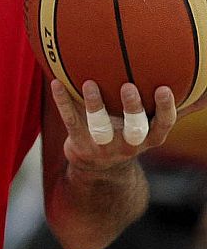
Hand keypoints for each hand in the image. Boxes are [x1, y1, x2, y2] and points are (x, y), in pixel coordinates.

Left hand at [50, 80, 176, 170]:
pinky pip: (70, 121)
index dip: (165, 109)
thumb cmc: (127, 135)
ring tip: (88, 82)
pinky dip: (63, 102)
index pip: (162, 125)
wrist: (96, 166)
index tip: (164, 88)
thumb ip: (169, 110)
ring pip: (99, 125)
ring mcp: (103, 146)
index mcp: (149, 137)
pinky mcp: (79, 144)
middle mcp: (129, 144)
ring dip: (94, 104)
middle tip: (128, 86)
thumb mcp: (149, 127)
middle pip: (134, 128)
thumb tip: (201, 91)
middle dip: (133, 108)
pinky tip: (56, 82)